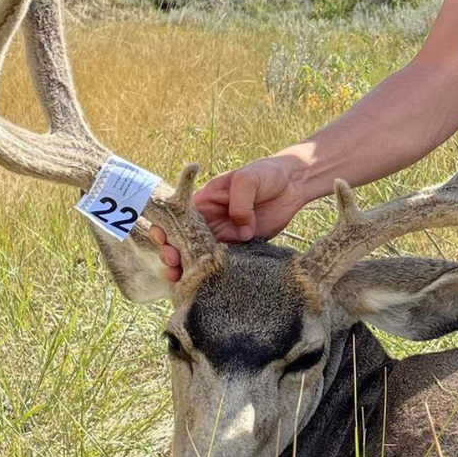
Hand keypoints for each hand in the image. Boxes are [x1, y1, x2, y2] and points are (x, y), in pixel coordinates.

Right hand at [150, 155, 312, 281]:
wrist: (294, 184)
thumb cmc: (265, 174)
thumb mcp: (247, 179)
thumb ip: (240, 201)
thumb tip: (242, 230)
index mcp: (203, 203)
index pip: (178, 218)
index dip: (166, 230)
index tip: (164, 240)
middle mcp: (210, 222)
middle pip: (184, 242)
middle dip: (173, 254)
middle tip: (173, 263)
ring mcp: (225, 236)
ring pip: (201, 257)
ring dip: (190, 269)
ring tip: (182, 278)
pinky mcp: (242, 247)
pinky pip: (226, 263)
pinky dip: (217, 273)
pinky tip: (210, 283)